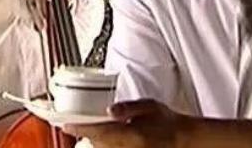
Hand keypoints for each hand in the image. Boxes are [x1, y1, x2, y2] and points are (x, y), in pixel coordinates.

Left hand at [62, 99, 189, 147]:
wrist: (185, 141)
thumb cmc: (169, 122)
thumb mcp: (150, 107)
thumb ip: (129, 108)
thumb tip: (109, 110)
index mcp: (133, 134)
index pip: (99, 132)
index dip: (79, 129)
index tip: (65, 125)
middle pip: (98, 144)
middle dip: (87, 135)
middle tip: (77, 127)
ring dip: (97, 143)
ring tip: (93, 134)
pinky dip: (106, 146)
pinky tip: (107, 141)